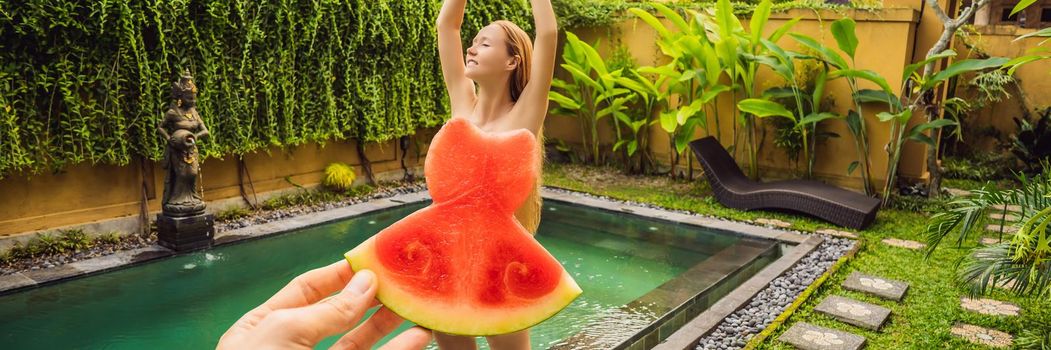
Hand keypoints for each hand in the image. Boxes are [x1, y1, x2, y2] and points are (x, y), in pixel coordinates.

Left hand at [217, 261, 431, 349]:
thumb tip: (365, 282)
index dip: (339, 274)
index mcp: (264, 327)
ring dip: (387, 323)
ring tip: (414, 305)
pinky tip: (416, 338)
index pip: (306, 290)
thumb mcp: (284, 331)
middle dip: (369, 296)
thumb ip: (328, 310)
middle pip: (337, 315)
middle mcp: (291, 348)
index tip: (372, 260)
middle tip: (400, 280)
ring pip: (358, 342)